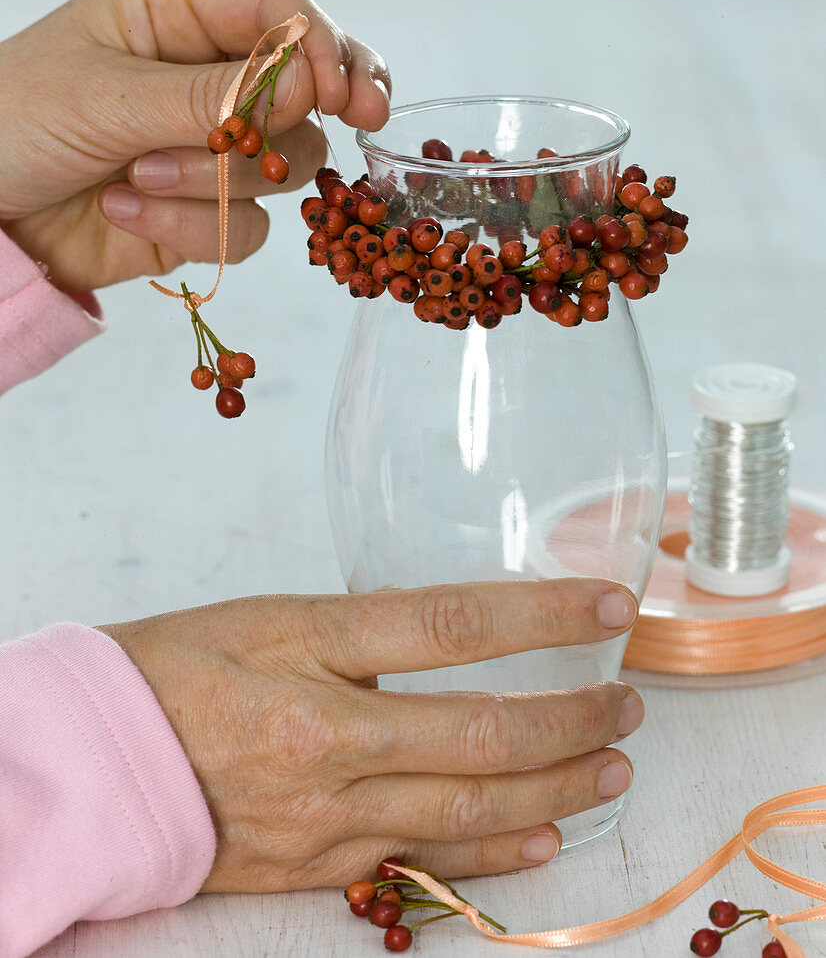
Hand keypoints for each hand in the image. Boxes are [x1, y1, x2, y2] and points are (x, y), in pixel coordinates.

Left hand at [0, 0, 390, 293]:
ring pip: (282, 166)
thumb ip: (210, 93)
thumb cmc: (14, 121)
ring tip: (136, 175)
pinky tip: (123, 207)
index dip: (323, 45)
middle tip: (360, 116)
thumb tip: (309, 87)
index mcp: (179, 14)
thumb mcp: (105, 93)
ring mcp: (212, 147)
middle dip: (312, 112)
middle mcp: (208, 76)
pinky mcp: (207, 211)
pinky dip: (191, 227)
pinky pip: (247, 227)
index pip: (280, 11)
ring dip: (213, 180)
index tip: (346, 90)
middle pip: (305, 93)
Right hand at [99, 579, 643, 889]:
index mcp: (311, 649)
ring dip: (556, 787)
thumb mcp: (272, 615)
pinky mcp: (316, 864)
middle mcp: (327, 735)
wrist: (97, 755)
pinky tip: (548, 838)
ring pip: (469, 808)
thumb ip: (366, 630)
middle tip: (625, 702)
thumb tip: (461, 636)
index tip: (608, 605)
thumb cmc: (176, 664)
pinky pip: (423, 863)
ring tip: (613, 767)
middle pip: (483, 731)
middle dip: (572, 717)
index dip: (545, 612)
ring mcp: (325, 811)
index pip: (455, 625)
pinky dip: (495, 853)